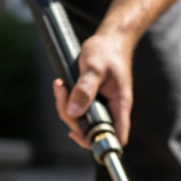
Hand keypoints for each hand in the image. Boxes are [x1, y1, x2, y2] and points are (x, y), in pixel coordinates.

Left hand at [52, 31, 133, 146]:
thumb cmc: (107, 51)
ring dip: (66, 108)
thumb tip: (73, 112)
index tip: (79, 134)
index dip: (99, 142)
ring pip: (81, 121)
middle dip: (72, 118)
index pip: (116, 136)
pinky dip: (67, 102)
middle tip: (62, 92)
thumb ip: (84, 90)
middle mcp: (112, 109)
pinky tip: (62, 87)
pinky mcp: (93, 101)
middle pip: (91, 131)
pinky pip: (78, 111)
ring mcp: (102, 106)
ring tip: (60, 85)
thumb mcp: (94, 68)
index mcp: (120, 105)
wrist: (110, 38)